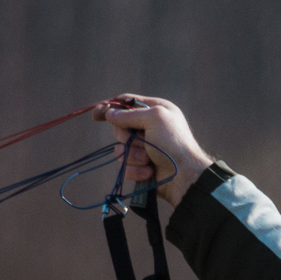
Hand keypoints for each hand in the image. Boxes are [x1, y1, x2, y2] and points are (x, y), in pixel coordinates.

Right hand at [93, 94, 213, 206]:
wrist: (184, 176)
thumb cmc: (174, 143)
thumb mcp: (154, 118)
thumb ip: (130, 114)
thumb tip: (109, 113)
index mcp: (154, 110)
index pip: (126, 103)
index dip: (110, 108)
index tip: (96, 115)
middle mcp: (148, 127)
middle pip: (119, 127)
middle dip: (128, 137)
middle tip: (142, 141)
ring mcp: (143, 147)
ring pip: (120, 149)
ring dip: (134, 155)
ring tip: (149, 160)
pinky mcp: (140, 166)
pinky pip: (125, 166)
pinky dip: (136, 170)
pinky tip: (150, 172)